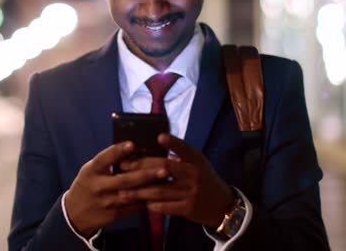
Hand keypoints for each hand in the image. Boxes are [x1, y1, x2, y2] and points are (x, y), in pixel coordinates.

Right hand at [64, 141, 169, 236]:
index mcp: (91, 171)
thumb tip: (132, 147)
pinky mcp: (115, 214)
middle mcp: (99, 186)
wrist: (75, 214)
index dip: (117, 151)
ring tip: (166, 180)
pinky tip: (160, 193)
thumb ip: (107, 161)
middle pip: (124, 180)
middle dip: (145, 174)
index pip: (104, 159)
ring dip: (151, 188)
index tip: (132, 144)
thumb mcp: (91, 170)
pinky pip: (134, 207)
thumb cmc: (87, 185)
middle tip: (163, 168)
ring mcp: (108, 202)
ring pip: (133, 195)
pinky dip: (148, 200)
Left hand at [119, 134, 234, 228]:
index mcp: (196, 160)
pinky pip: (165, 207)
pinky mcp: (188, 209)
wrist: (222, 204)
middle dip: (141, 166)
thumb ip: (179, 156)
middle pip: (165, 168)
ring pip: (160, 190)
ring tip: (124, 190)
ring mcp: (191, 193)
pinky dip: (151, 204)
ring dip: (140, 190)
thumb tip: (151, 147)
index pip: (184, 148)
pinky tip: (140, 203)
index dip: (173, 142)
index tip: (159, 137)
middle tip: (123, 165)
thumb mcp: (197, 163)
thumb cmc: (203, 178)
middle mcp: (194, 175)